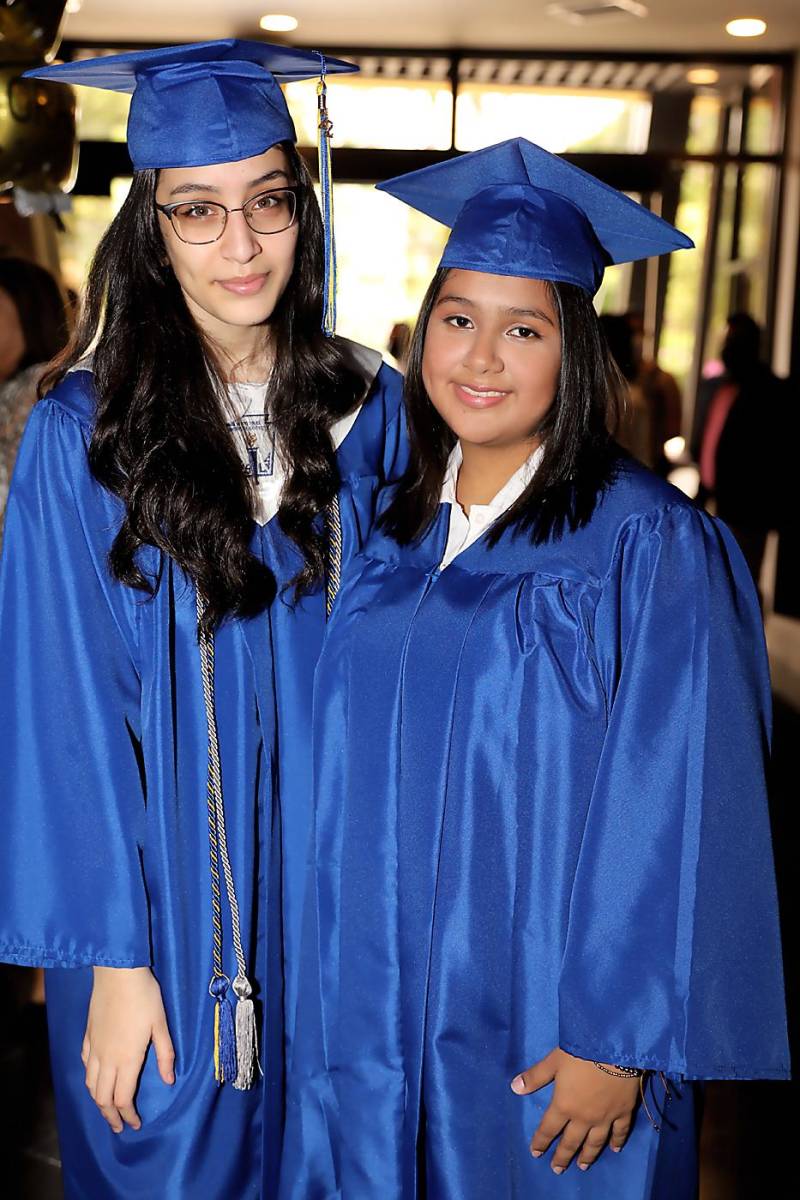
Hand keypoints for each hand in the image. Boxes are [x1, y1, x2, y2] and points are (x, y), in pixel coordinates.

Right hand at [82, 966, 174, 1132]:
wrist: (117, 973)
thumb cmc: (144, 997)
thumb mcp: (161, 1025)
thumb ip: (165, 1054)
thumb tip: (169, 1081)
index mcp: (127, 1059)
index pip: (122, 1099)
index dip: (128, 1116)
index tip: (135, 1124)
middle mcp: (106, 1059)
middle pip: (102, 1098)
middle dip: (110, 1117)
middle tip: (119, 1126)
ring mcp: (94, 1048)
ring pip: (90, 1084)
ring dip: (98, 1101)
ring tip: (108, 1108)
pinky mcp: (87, 1036)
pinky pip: (85, 1065)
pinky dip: (90, 1079)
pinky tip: (96, 1077)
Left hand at [510, 1047, 638, 1172]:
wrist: (614, 1049)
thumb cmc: (581, 1053)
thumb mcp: (553, 1061)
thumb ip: (535, 1076)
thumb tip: (514, 1088)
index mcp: (564, 1106)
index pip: (548, 1128)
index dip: (540, 1142)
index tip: (535, 1153)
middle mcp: (583, 1118)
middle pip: (571, 1142)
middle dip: (562, 1156)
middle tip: (557, 1169)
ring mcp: (605, 1118)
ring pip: (595, 1142)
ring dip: (588, 1155)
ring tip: (582, 1166)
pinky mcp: (623, 1112)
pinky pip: (620, 1132)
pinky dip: (617, 1142)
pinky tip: (615, 1150)